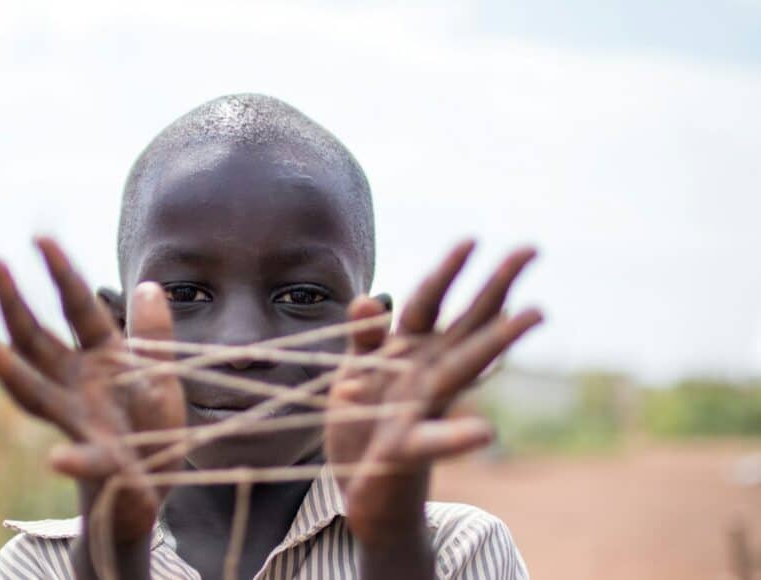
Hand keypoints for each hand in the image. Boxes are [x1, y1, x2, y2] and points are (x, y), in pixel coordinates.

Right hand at [0, 237, 184, 571]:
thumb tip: (149, 285)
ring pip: (35, 393)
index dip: (61, 272)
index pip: (76, 307)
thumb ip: (153, 333)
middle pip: (37, 339)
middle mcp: (76, 382)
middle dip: (14, 302)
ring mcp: (79, 420)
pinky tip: (56, 460)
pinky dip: (72, 461)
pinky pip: (83, 460)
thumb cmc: (151, 419)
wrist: (154, 478)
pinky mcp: (99, 461)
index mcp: (98, 354)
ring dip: (8, 370)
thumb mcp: (160, 370)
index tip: (39, 236)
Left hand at [325, 241, 541, 575]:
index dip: (447, 272)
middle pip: (464, 322)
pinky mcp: (406, 449)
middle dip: (495, 285)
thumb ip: (364, 339)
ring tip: (534, 314)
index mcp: (408, 352)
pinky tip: (486, 431)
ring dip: (498, 340)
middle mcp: (425, 375)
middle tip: (531, 249)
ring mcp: (421, 409)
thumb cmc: (362, 427)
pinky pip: (433, 440)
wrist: (364, 494)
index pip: (430, 302)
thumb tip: (369, 297)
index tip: (473, 240)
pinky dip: (456, 436)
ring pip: (463, 368)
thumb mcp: (353, 374)